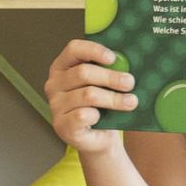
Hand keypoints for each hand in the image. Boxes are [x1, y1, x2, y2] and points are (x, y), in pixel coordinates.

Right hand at [45, 39, 134, 157]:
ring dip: (113, 98)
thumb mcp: (103, 83)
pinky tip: (103, 117)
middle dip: (111, 77)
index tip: (113, 58)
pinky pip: (83, 115)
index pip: (74, 49)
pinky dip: (97, 115)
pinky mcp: (62, 125)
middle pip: (83, 73)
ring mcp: (55, 105)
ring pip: (88, 95)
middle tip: (130, 82)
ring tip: (131, 101)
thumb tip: (127, 61)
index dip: (94, 50)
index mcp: (62, 67)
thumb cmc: (102, 105)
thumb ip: (110, 70)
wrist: (99, 137)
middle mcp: (54, 84)